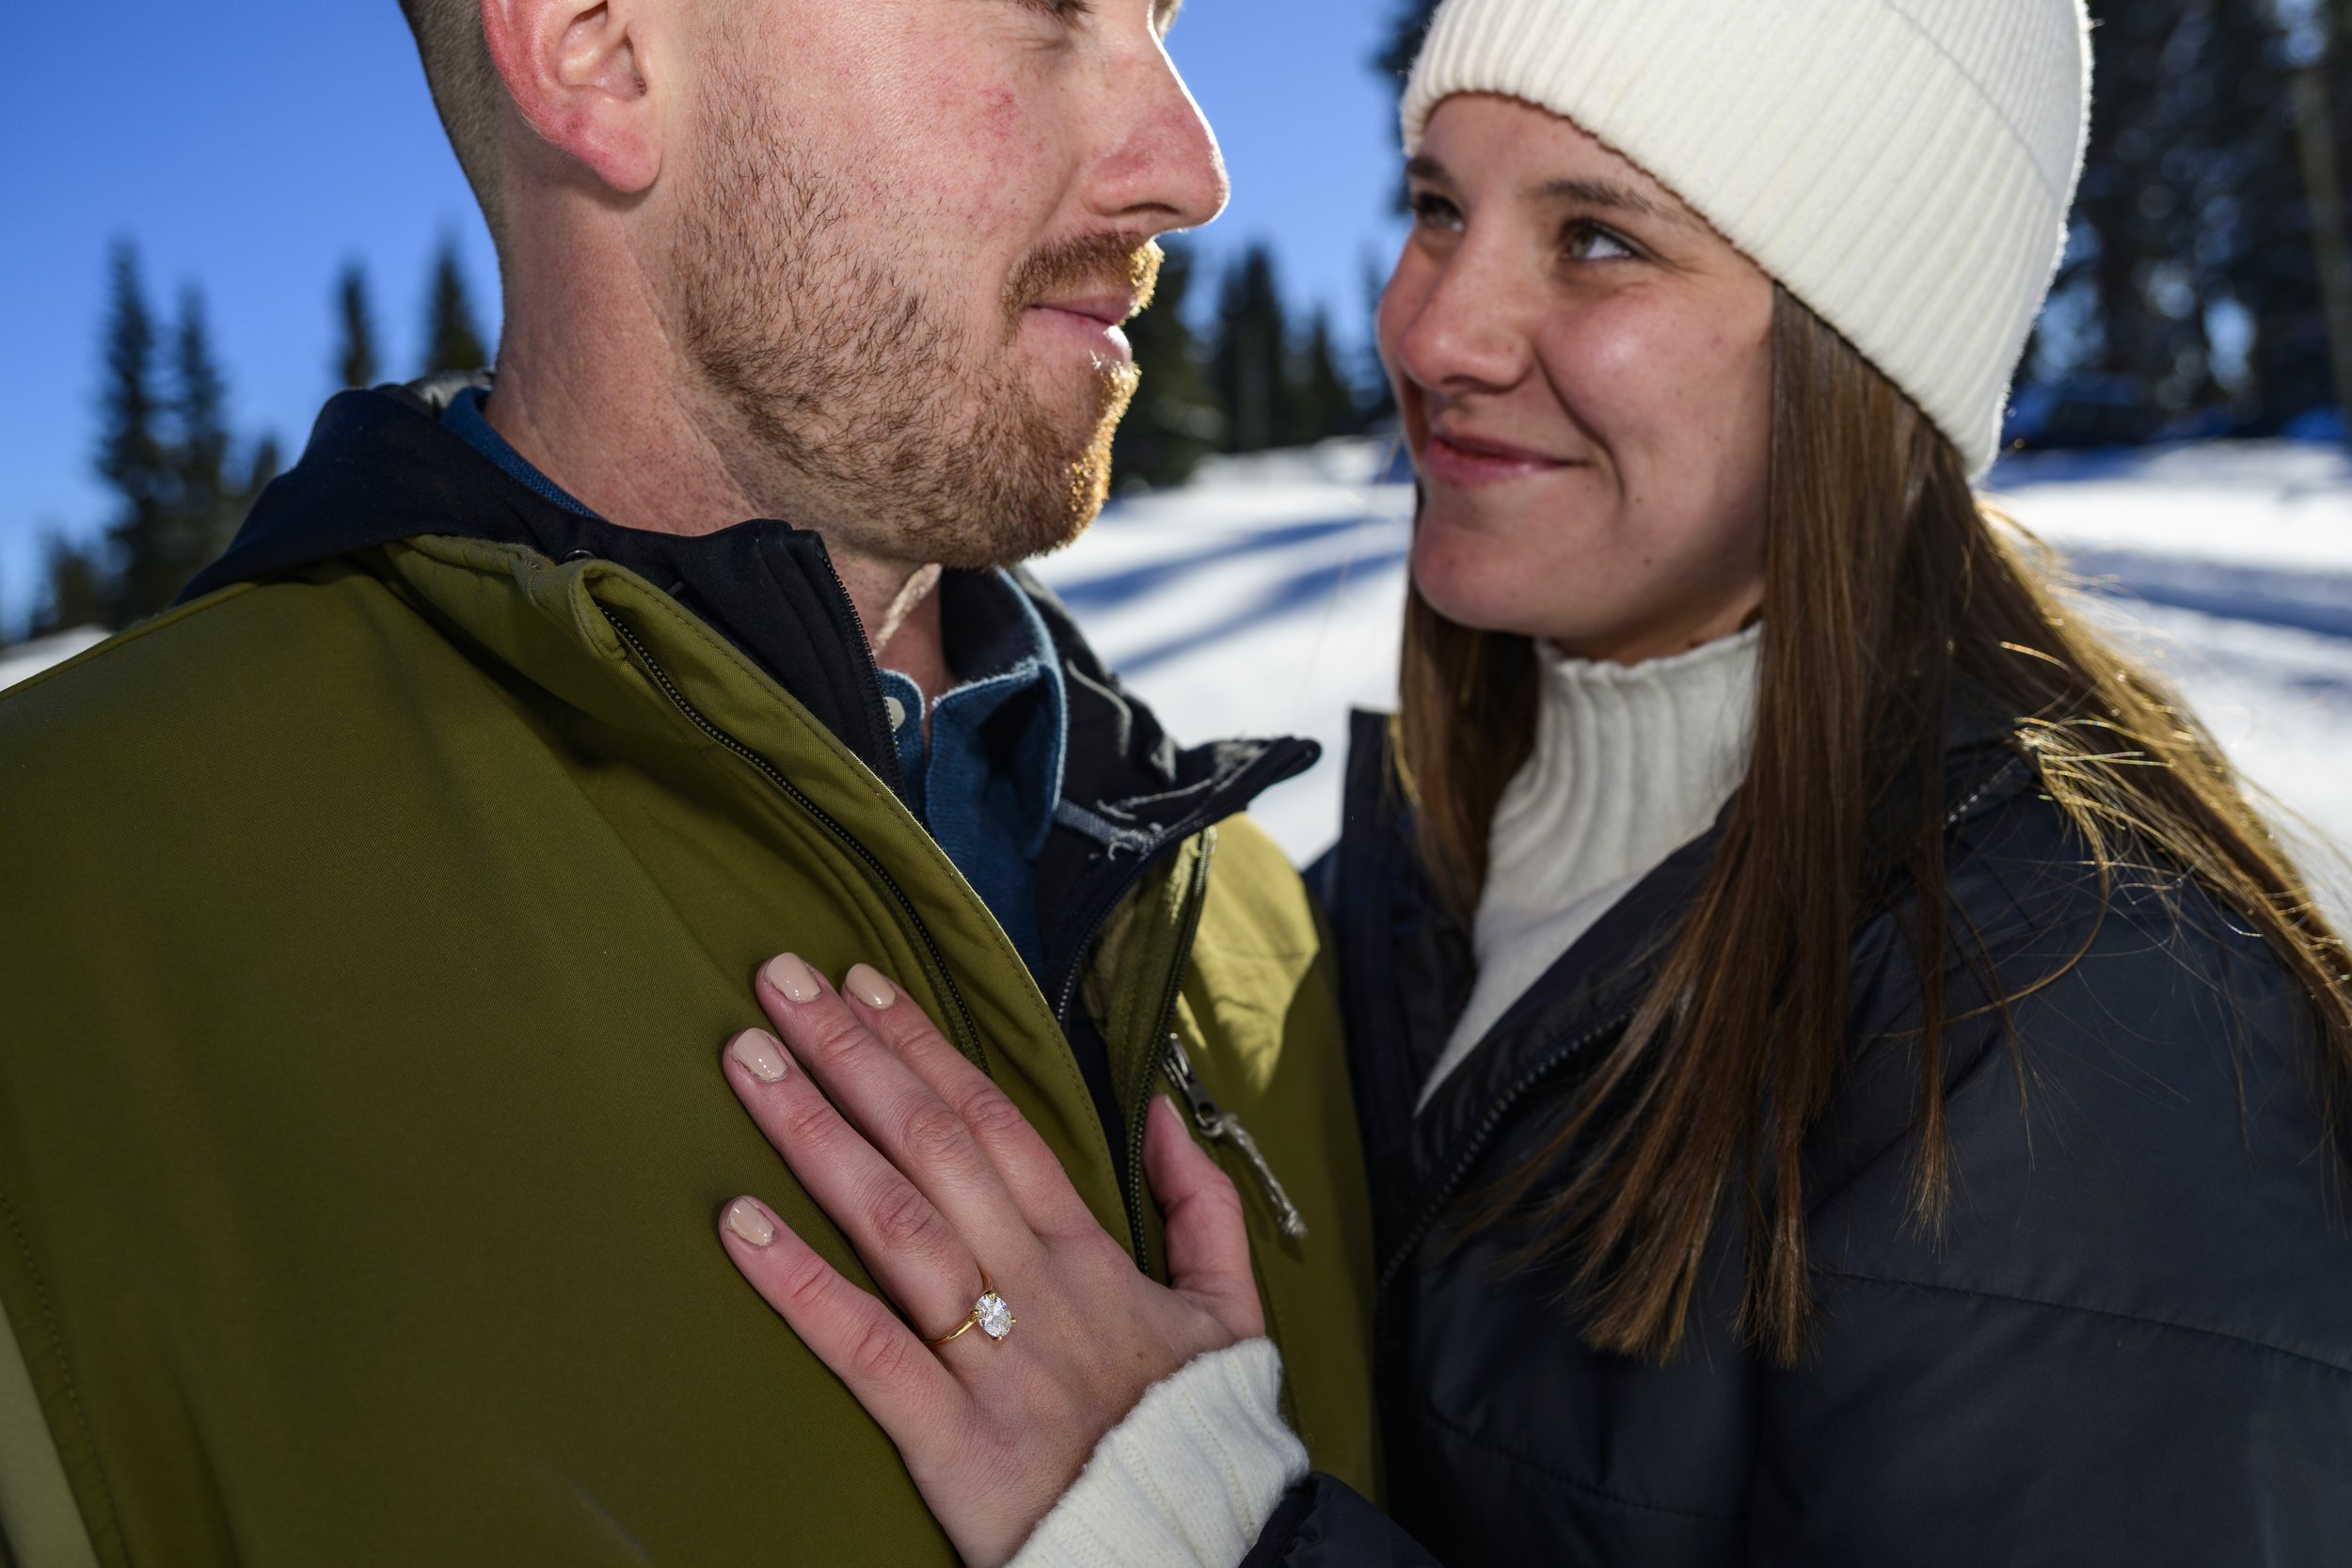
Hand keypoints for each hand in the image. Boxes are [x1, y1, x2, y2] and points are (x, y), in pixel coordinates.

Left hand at [714, 954, 1264, 1567]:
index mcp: (1089, 1256)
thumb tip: (1159, 1108)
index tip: (863, 984)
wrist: (1203, 1551)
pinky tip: (738, 1223)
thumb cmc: (1198, 1434)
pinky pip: (865, 1349)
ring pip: (894, 1222)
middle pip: (933, 1146)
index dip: (924, 1047)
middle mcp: (1033, 1288)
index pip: (996, 1123)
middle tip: (778, 980)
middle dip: (853, 1054)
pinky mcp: (952, 1441)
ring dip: (814, 1133)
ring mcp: (991, 1360)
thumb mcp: (1229, 1310)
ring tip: (747, 1062)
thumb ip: (1200, 1204)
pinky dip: (799, 1284)